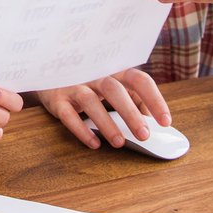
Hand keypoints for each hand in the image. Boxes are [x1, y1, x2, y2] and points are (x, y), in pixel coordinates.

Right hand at [36, 67, 170, 149]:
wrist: (47, 69)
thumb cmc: (89, 80)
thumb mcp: (112, 84)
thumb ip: (134, 98)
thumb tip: (153, 118)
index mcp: (113, 69)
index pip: (138, 80)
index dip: (154, 99)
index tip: (166, 121)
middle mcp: (94, 74)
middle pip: (114, 90)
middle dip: (131, 114)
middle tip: (144, 136)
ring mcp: (74, 85)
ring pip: (90, 102)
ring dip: (106, 123)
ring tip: (119, 143)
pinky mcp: (57, 99)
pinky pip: (68, 114)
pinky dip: (81, 129)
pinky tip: (94, 143)